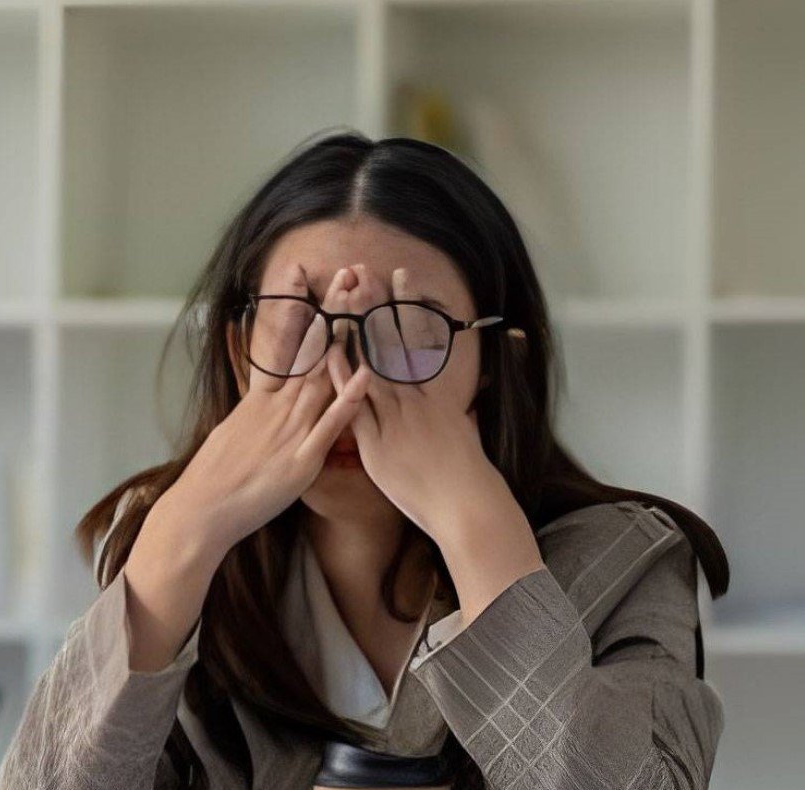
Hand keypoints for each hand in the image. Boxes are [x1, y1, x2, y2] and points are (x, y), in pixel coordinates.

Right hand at [158, 262, 370, 558]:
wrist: (201, 512)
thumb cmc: (216, 478)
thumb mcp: (232, 431)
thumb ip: (252, 409)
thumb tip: (257, 393)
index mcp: (260, 400)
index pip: (280, 341)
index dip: (293, 306)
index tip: (301, 271)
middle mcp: (276, 408)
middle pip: (309, 350)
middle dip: (330, 310)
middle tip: (347, 272)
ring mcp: (290, 431)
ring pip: (323, 377)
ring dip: (344, 340)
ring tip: (361, 305)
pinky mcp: (302, 460)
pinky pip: (330, 426)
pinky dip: (348, 400)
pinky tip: (365, 374)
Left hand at [336, 263, 519, 553]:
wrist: (465, 505)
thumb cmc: (468, 474)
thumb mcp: (467, 430)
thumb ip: (462, 409)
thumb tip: (475, 395)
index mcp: (433, 392)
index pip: (418, 338)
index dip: (406, 306)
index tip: (399, 276)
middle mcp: (413, 399)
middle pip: (390, 343)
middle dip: (375, 304)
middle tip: (363, 269)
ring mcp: (394, 419)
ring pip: (370, 365)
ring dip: (355, 330)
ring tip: (343, 297)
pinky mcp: (376, 444)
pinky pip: (355, 407)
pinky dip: (343, 380)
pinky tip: (329, 354)